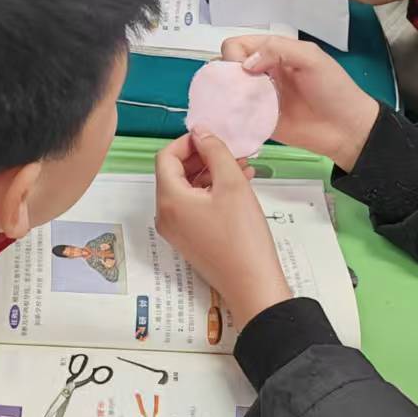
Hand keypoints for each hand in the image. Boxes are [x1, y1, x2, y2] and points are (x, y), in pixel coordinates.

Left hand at [155, 133, 292, 322]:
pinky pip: (194, 207)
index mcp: (169, 199)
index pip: (166, 157)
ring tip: (242, 167)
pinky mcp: (189, 240)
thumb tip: (200, 131)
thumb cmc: (242, 236)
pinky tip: (240, 186)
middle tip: (231, 150)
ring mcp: (176, 230)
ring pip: (188, 190)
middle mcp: (165, 215)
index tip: (214, 137)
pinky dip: (212, 193)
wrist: (252, 284)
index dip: (189, 142)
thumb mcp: (232, 184)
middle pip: (175, 173)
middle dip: (203, 157)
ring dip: (211, 174)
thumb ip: (215, 151)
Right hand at [220, 36, 378, 169]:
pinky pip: (236, 116)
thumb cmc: (334, 89)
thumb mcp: (311, 58)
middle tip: (242, 88)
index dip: (235, 54)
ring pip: (227, 91)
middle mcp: (262, 72)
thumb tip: (246, 64)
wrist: (346, 129)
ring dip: (226, 95)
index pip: (238, 45)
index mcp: (274, 52)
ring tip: (239, 104)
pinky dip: (230, 115)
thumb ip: (278, 49)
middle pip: (227, 66)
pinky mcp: (258, 121)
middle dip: (226, 75)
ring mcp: (259, 98)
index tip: (246, 70)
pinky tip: (237, 119)